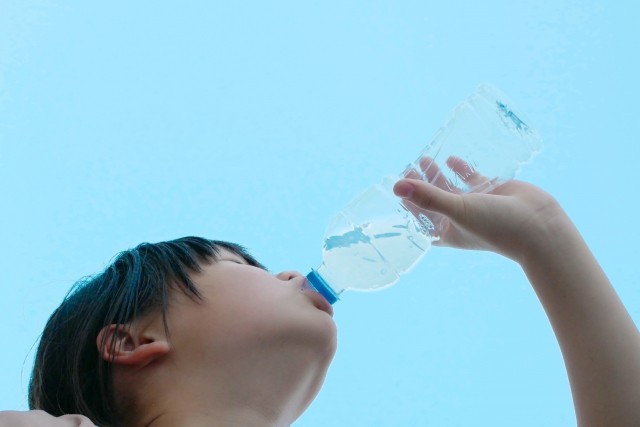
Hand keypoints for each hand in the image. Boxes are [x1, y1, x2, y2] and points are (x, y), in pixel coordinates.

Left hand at [394, 157, 566, 262]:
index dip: (407, 203)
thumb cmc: (496, 226)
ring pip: (451, 187)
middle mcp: (460, 219)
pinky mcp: (492, 191)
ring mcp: (476, 205)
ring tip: (425, 159)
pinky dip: (462, 169)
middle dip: (420, 184)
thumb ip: (429, 197)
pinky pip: (472, 178)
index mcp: (448, 231)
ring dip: (438, 175)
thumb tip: (397, 186)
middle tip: (409, 166)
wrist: (539, 227)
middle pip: (433, 199)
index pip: (420, 218)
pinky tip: (451, 158)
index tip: (397, 186)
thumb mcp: (457, 210)